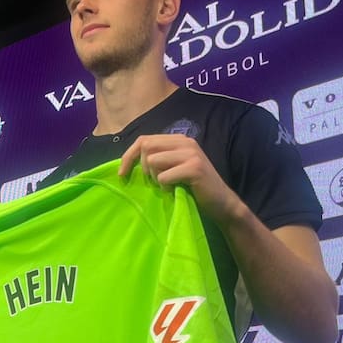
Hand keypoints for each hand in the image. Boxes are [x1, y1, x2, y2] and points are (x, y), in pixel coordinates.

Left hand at [119, 133, 244, 224]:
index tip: (122, 174)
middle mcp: (185, 142)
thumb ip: (158, 158)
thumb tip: (128, 161)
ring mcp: (191, 154)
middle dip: (143, 168)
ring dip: (156, 178)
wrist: (221, 202)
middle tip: (153, 182)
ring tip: (168, 186)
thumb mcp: (173, 167)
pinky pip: (164, 176)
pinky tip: (175, 191)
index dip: (128, 156)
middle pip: (146, 147)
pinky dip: (165, 187)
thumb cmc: (192, 188)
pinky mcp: (194, 168)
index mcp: (178, 139)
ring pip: (153, 161)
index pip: (144, 139)